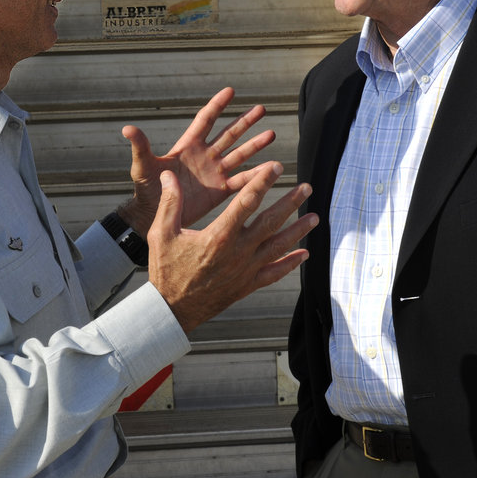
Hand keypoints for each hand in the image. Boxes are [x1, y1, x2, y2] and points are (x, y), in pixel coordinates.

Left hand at [118, 87, 274, 234]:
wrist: (153, 215)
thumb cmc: (145, 188)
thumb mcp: (142, 166)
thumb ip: (140, 147)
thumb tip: (127, 129)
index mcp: (188, 145)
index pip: (205, 120)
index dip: (217, 105)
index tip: (231, 90)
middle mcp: (205, 156)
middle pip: (229, 134)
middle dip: (244, 122)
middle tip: (261, 109)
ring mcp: (214, 173)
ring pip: (239, 155)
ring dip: (255, 145)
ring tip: (271, 134)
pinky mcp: (220, 191)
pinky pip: (241, 181)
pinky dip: (255, 176)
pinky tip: (270, 170)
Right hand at [146, 162, 316, 332]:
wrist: (172, 310)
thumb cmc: (166, 270)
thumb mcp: (162, 233)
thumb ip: (170, 203)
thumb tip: (168, 175)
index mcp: (219, 236)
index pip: (246, 202)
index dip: (262, 181)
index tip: (276, 167)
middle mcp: (238, 252)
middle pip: (270, 222)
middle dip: (290, 202)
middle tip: (306, 187)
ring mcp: (246, 270)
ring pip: (278, 246)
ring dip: (298, 231)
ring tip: (314, 217)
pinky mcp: (247, 285)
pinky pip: (274, 273)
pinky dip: (290, 263)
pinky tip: (304, 253)